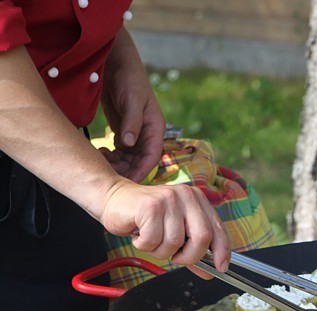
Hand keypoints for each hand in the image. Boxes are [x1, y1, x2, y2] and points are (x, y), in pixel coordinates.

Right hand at [100, 179, 231, 271]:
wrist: (114, 199)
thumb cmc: (146, 218)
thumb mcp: (175, 232)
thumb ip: (193, 249)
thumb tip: (210, 271)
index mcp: (198, 200)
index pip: (217, 229)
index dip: (222, 251)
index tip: (221, 268)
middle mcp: (187, 196)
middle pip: (202, 237)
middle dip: (189, 256)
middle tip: (175, 258)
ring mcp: (169, 199)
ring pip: (174, 242)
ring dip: (160, 251)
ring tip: (151, 239)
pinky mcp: (150, 206)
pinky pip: (153, 240)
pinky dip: (144, 245)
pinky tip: (139, 233)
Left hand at [101, 28, 164, 181]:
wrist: (115, 64)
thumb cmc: (128, 78)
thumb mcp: (132, 99)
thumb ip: (132, 122)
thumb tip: (129, 144)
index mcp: (155, 127)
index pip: (152, 155)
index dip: (142, 170)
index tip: (129, 181)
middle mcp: (147, 133)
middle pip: (141, 160)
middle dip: (127, 169)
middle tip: (108, 173)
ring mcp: (135, 133)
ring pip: (130, 158)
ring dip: (118, 163)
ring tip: (102, 159)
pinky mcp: (123, 131)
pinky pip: (120, 151)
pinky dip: (112, 156)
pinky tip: (101, 152)